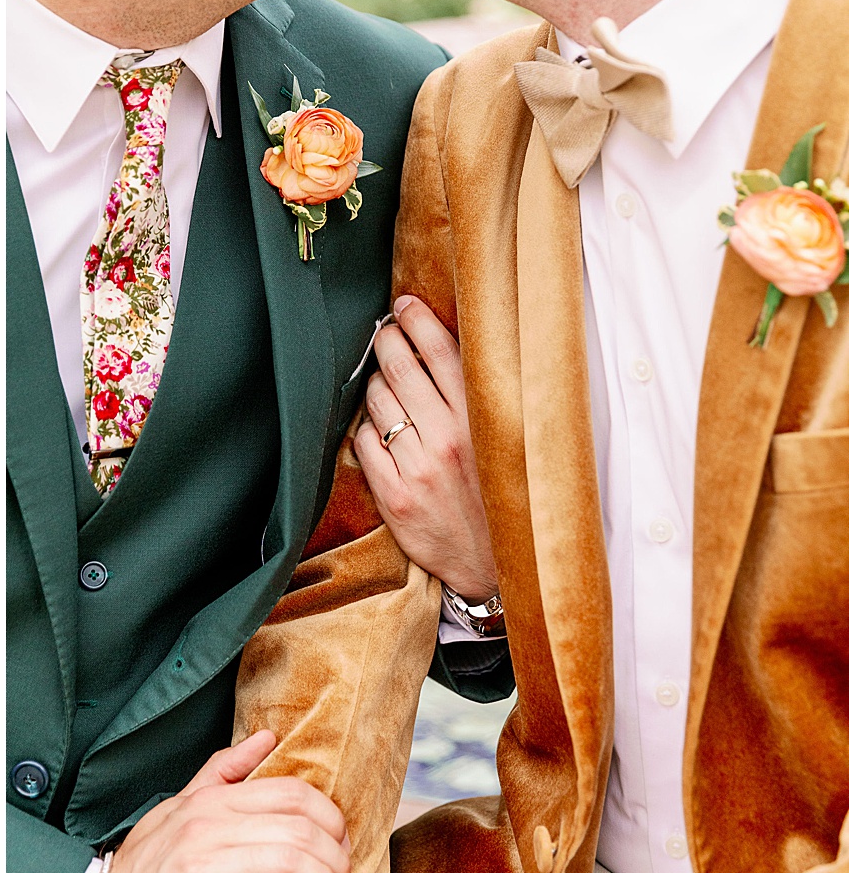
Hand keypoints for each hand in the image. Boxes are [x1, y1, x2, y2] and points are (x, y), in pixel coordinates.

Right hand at [61, 731, 351, 872]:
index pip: (292, 793)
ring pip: (292, 861)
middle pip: (301, 828)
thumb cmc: (142, 871)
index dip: (331, 819)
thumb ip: (221, 774)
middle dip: (336, 859)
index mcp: (208, 802)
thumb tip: (267, 738)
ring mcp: (201, 863)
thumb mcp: (176, 810)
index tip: (339, 846)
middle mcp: (206, 826)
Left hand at [354, 295, 498, 597]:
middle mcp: (451, 440)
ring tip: (383, 386)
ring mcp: (420, 468)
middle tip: (383, 332)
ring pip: (378, 402)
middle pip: (402, 368)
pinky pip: (366, 443)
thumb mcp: (506, 444)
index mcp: (483, 421)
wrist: (494, 567)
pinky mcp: (396, 496)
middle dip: (387, 341)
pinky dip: (367, 431)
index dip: (419, 321)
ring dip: (374, 386)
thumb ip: (482, 402)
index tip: (404, 305)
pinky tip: (378, 431)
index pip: (445, 353)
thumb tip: (449, 348)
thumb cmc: (500, 496)